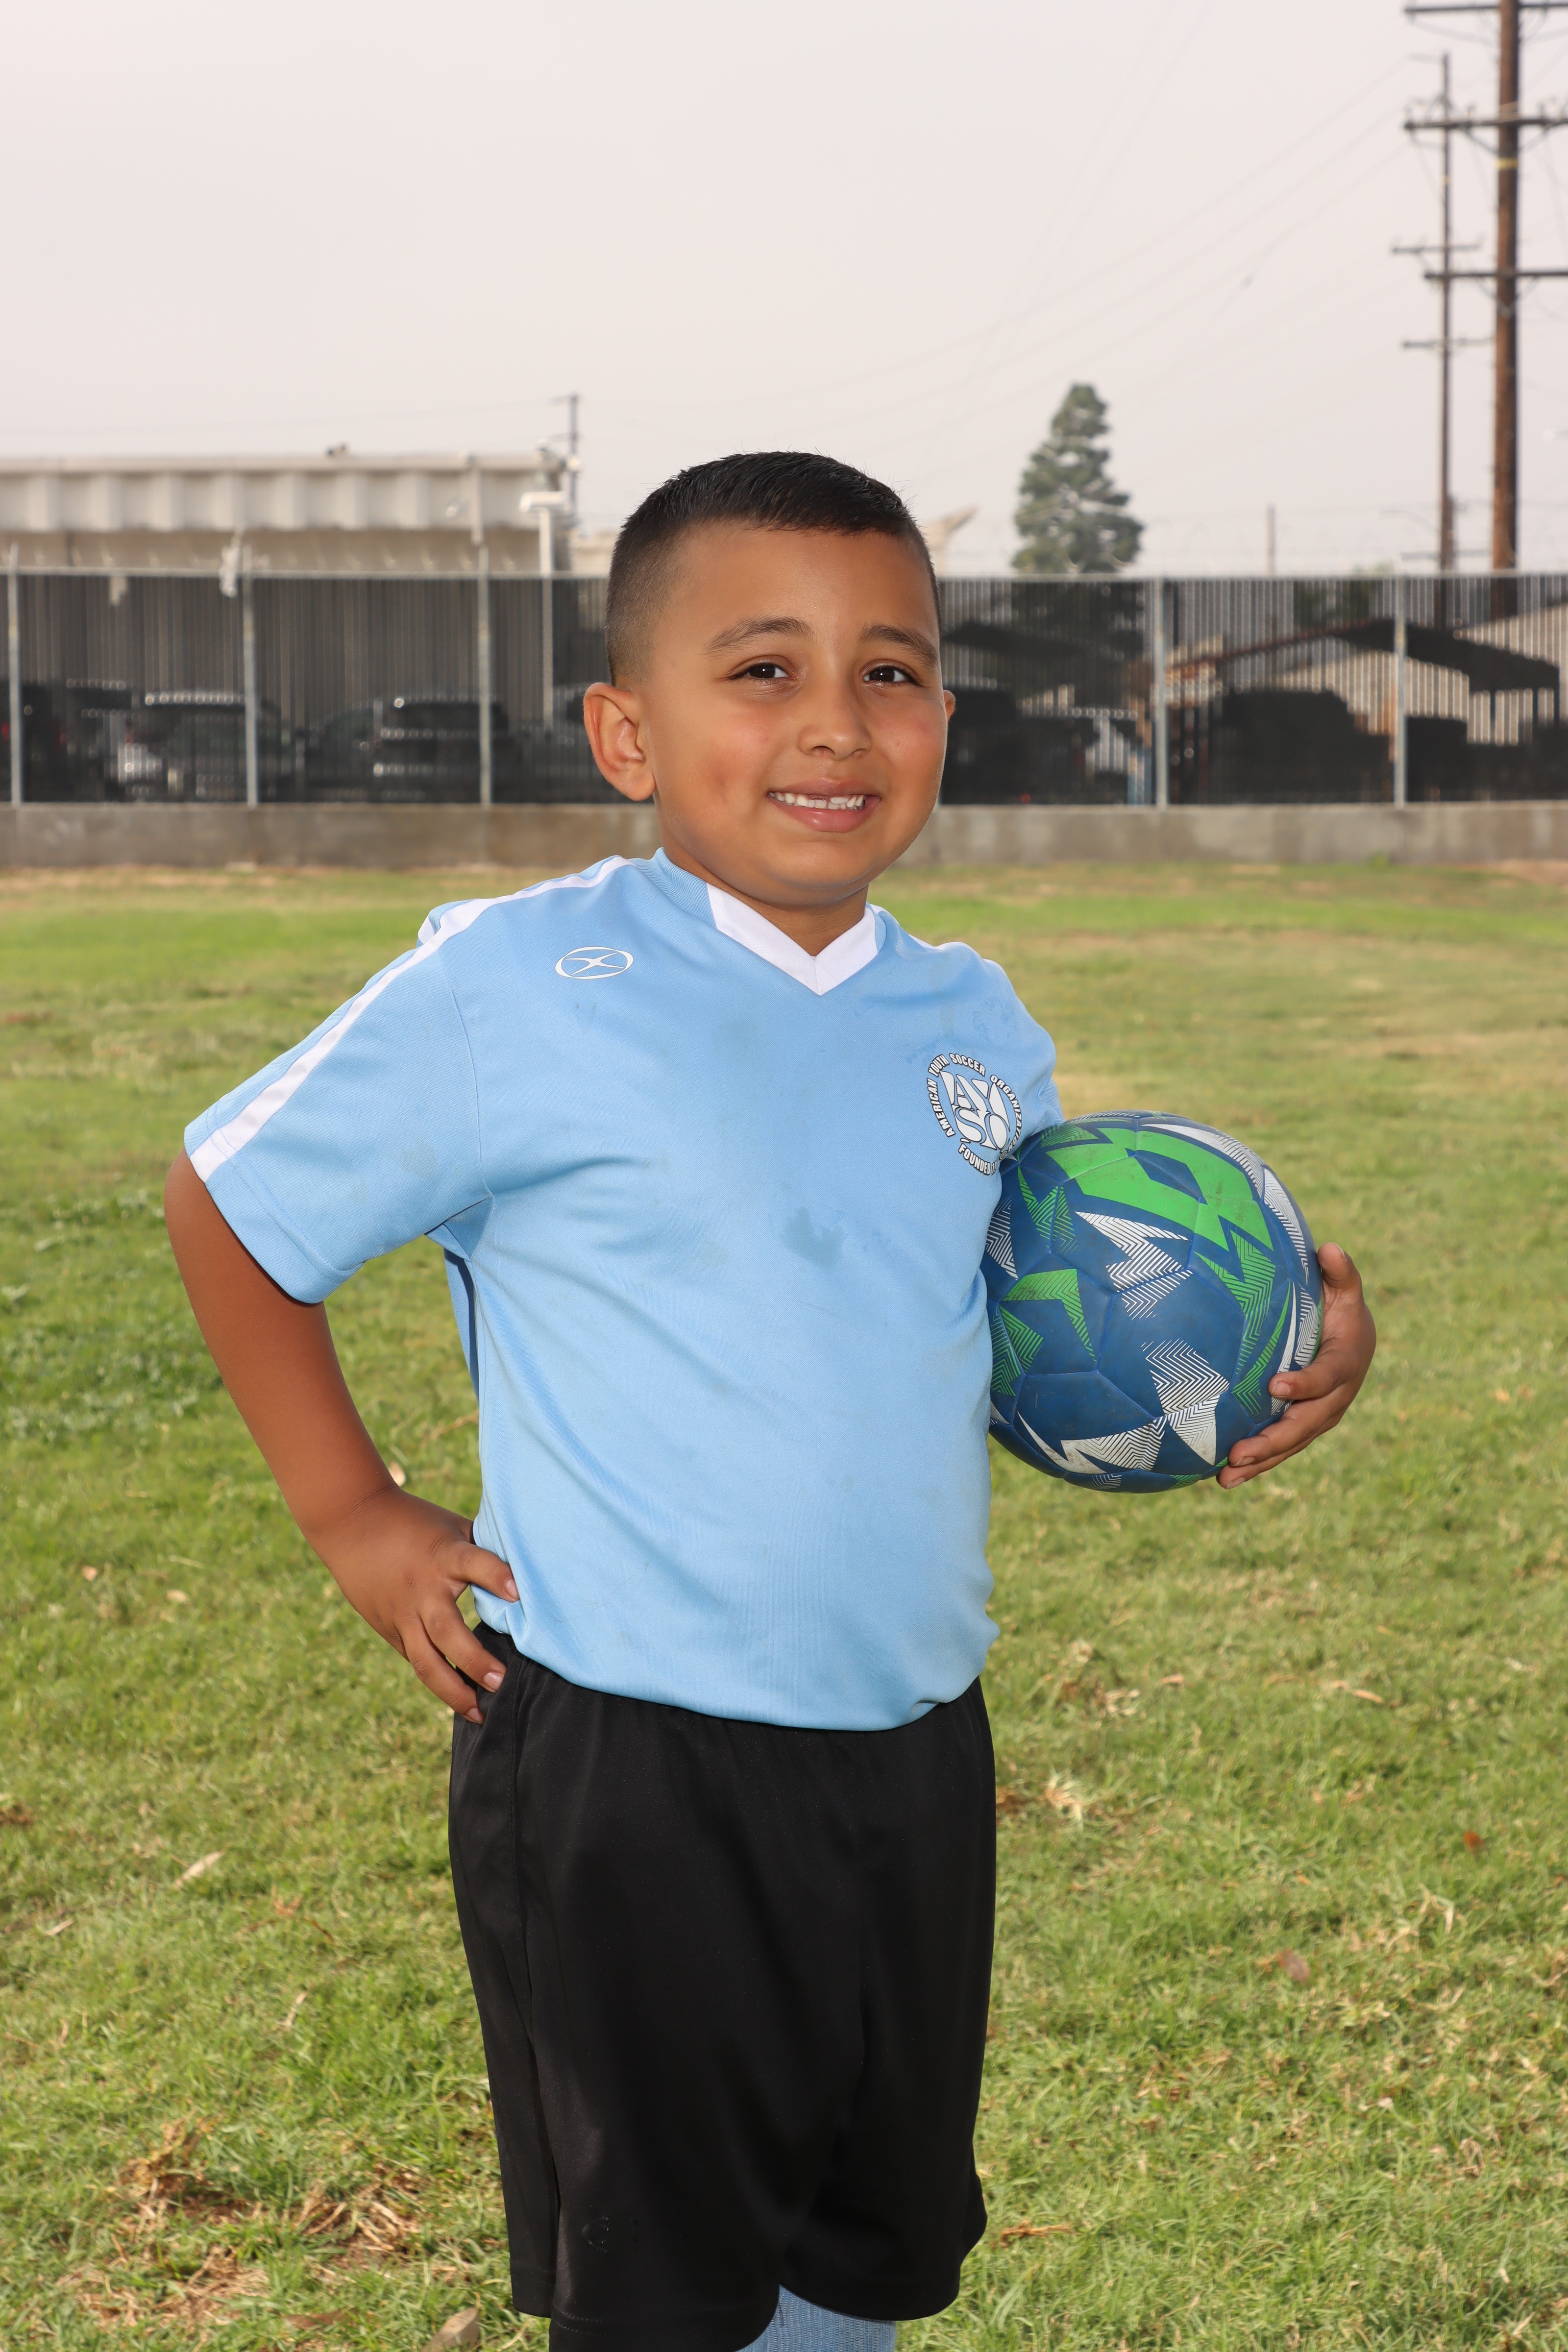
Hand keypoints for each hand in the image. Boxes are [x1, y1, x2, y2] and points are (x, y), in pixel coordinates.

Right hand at [316, 1484, 517, 1723]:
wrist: (352, 1522)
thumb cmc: (415, 1522)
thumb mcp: (452, 1526)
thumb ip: (483, 1549)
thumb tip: (529, 1566)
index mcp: (443, 1555)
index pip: (471, 1563)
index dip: (495, 1576)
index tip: (518, 1593)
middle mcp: (422, 1589)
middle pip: (446, 1631)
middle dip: (474, 1661)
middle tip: (502, 1682)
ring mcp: (402, 1614)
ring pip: (425, 1662)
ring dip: (453, 1691)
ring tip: (480, 1713)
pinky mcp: (390, 1629)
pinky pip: (416, 1661)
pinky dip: (437, 1682)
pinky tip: (460, 1700)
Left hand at [1218, 1242, 1375, 1488]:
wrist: (1353, 1341)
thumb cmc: (1341, 1308)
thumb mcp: (1344, 1289)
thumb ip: (1340, 1273)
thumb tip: (1330, 1249)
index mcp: (1346, 1363)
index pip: (1327, 1377)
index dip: (1305, 1384)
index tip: (1276, 1386)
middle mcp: (1335, 1398)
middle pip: (1305, 1424)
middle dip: (1273, 1440)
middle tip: (1239, 1451)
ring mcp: (1318, 1417)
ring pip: (1290, 1445)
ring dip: (1259, 1463)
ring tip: (1226, 1477)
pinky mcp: (1302, 1427)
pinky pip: (1281, 1449)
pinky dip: (1256, 1465)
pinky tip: (1223, 1477)